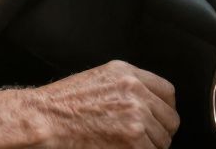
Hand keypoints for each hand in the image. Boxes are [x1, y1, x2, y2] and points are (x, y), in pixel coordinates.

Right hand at [26, 60, 179, 147]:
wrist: (45, 118)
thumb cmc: (62, 103)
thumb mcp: (98, 80)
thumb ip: (126, 87)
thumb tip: (149, 105)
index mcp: (126, 73)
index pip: (167, 92)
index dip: (164, 110)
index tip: (159, 119)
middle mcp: (134, 91)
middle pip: (170, 119)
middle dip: (159, 132)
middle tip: (142, 139)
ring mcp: (136, 115)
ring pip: (163, 140)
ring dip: (149, 146)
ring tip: (124, 144)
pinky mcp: (133, 138)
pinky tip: (119, 148)